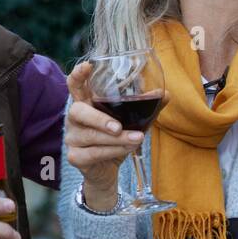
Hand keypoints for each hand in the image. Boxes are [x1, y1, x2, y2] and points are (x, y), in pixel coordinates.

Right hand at [65, 61, 145, 211]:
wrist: (106, 171)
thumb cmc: (116, 140)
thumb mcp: (131, 121)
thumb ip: (145, 107)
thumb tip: (165, 94)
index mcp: (86, 104)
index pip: (75, 86)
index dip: (77, 75)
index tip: (87, 66)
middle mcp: (74, 119)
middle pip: (77, 111)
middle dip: (98, 119)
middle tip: (118, 127)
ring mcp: (72, 138)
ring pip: (90, 136)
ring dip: (116, 139)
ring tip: (136, 139)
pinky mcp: (75, 157)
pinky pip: (93, 153)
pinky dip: (113, 151)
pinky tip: (127, 149)